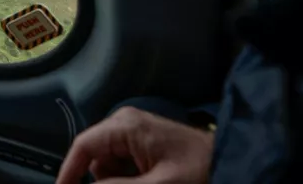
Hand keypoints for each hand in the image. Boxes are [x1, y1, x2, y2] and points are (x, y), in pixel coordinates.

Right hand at [56, 107, 212, 183]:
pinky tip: (149, 182)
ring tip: (150, 183)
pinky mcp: (143, 145)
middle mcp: (124, 124)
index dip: (69, 173)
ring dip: (117, 181)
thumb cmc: (200, 171)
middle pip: (94, 158)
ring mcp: (134, 133)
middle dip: (103, 180)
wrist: (234, 163)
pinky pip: (122, 166)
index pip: (83, 146)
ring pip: (107, 166)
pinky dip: (128, 179)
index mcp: (125, 126)